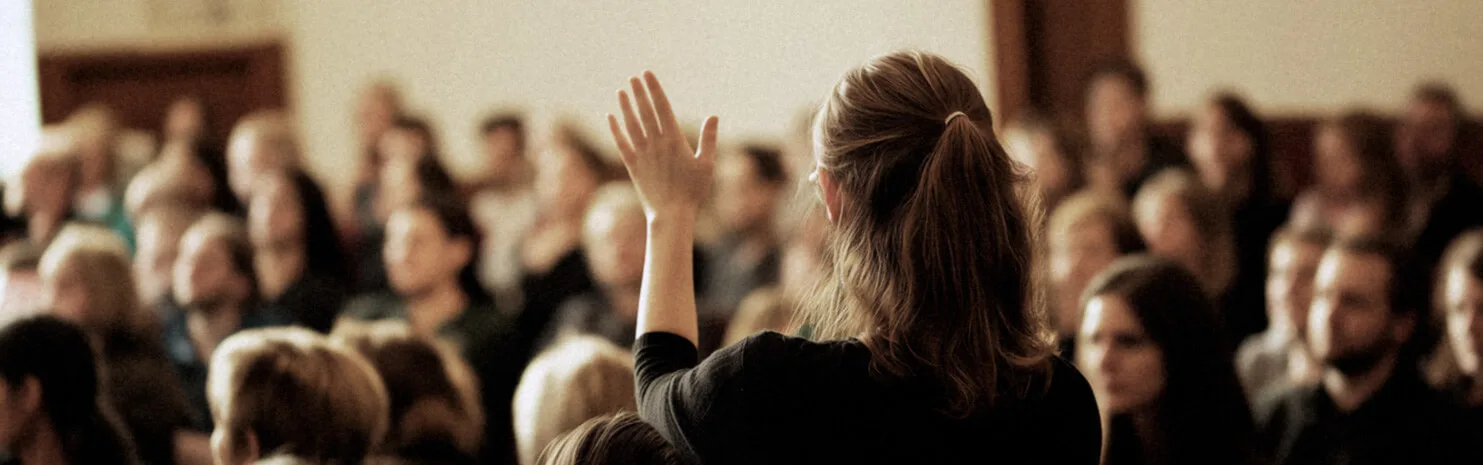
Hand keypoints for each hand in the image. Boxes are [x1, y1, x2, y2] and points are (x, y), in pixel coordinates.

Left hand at [607, 71, 718, 219]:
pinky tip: (611, 117)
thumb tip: (714, 116)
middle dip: (639, 92)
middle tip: (634, 77)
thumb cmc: (693, 191)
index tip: (647, 74)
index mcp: (674, 140)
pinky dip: (616, 129)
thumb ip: (709, 139)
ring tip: (622, 91)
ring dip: (626, 107)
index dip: (654, 89)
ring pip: (631, 125)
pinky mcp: (632, 166)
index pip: (661, 107)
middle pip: (645, 112)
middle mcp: (655, 144)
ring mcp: (642, 155)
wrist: (671, 215)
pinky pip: (622, 143)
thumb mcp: (706, 164)